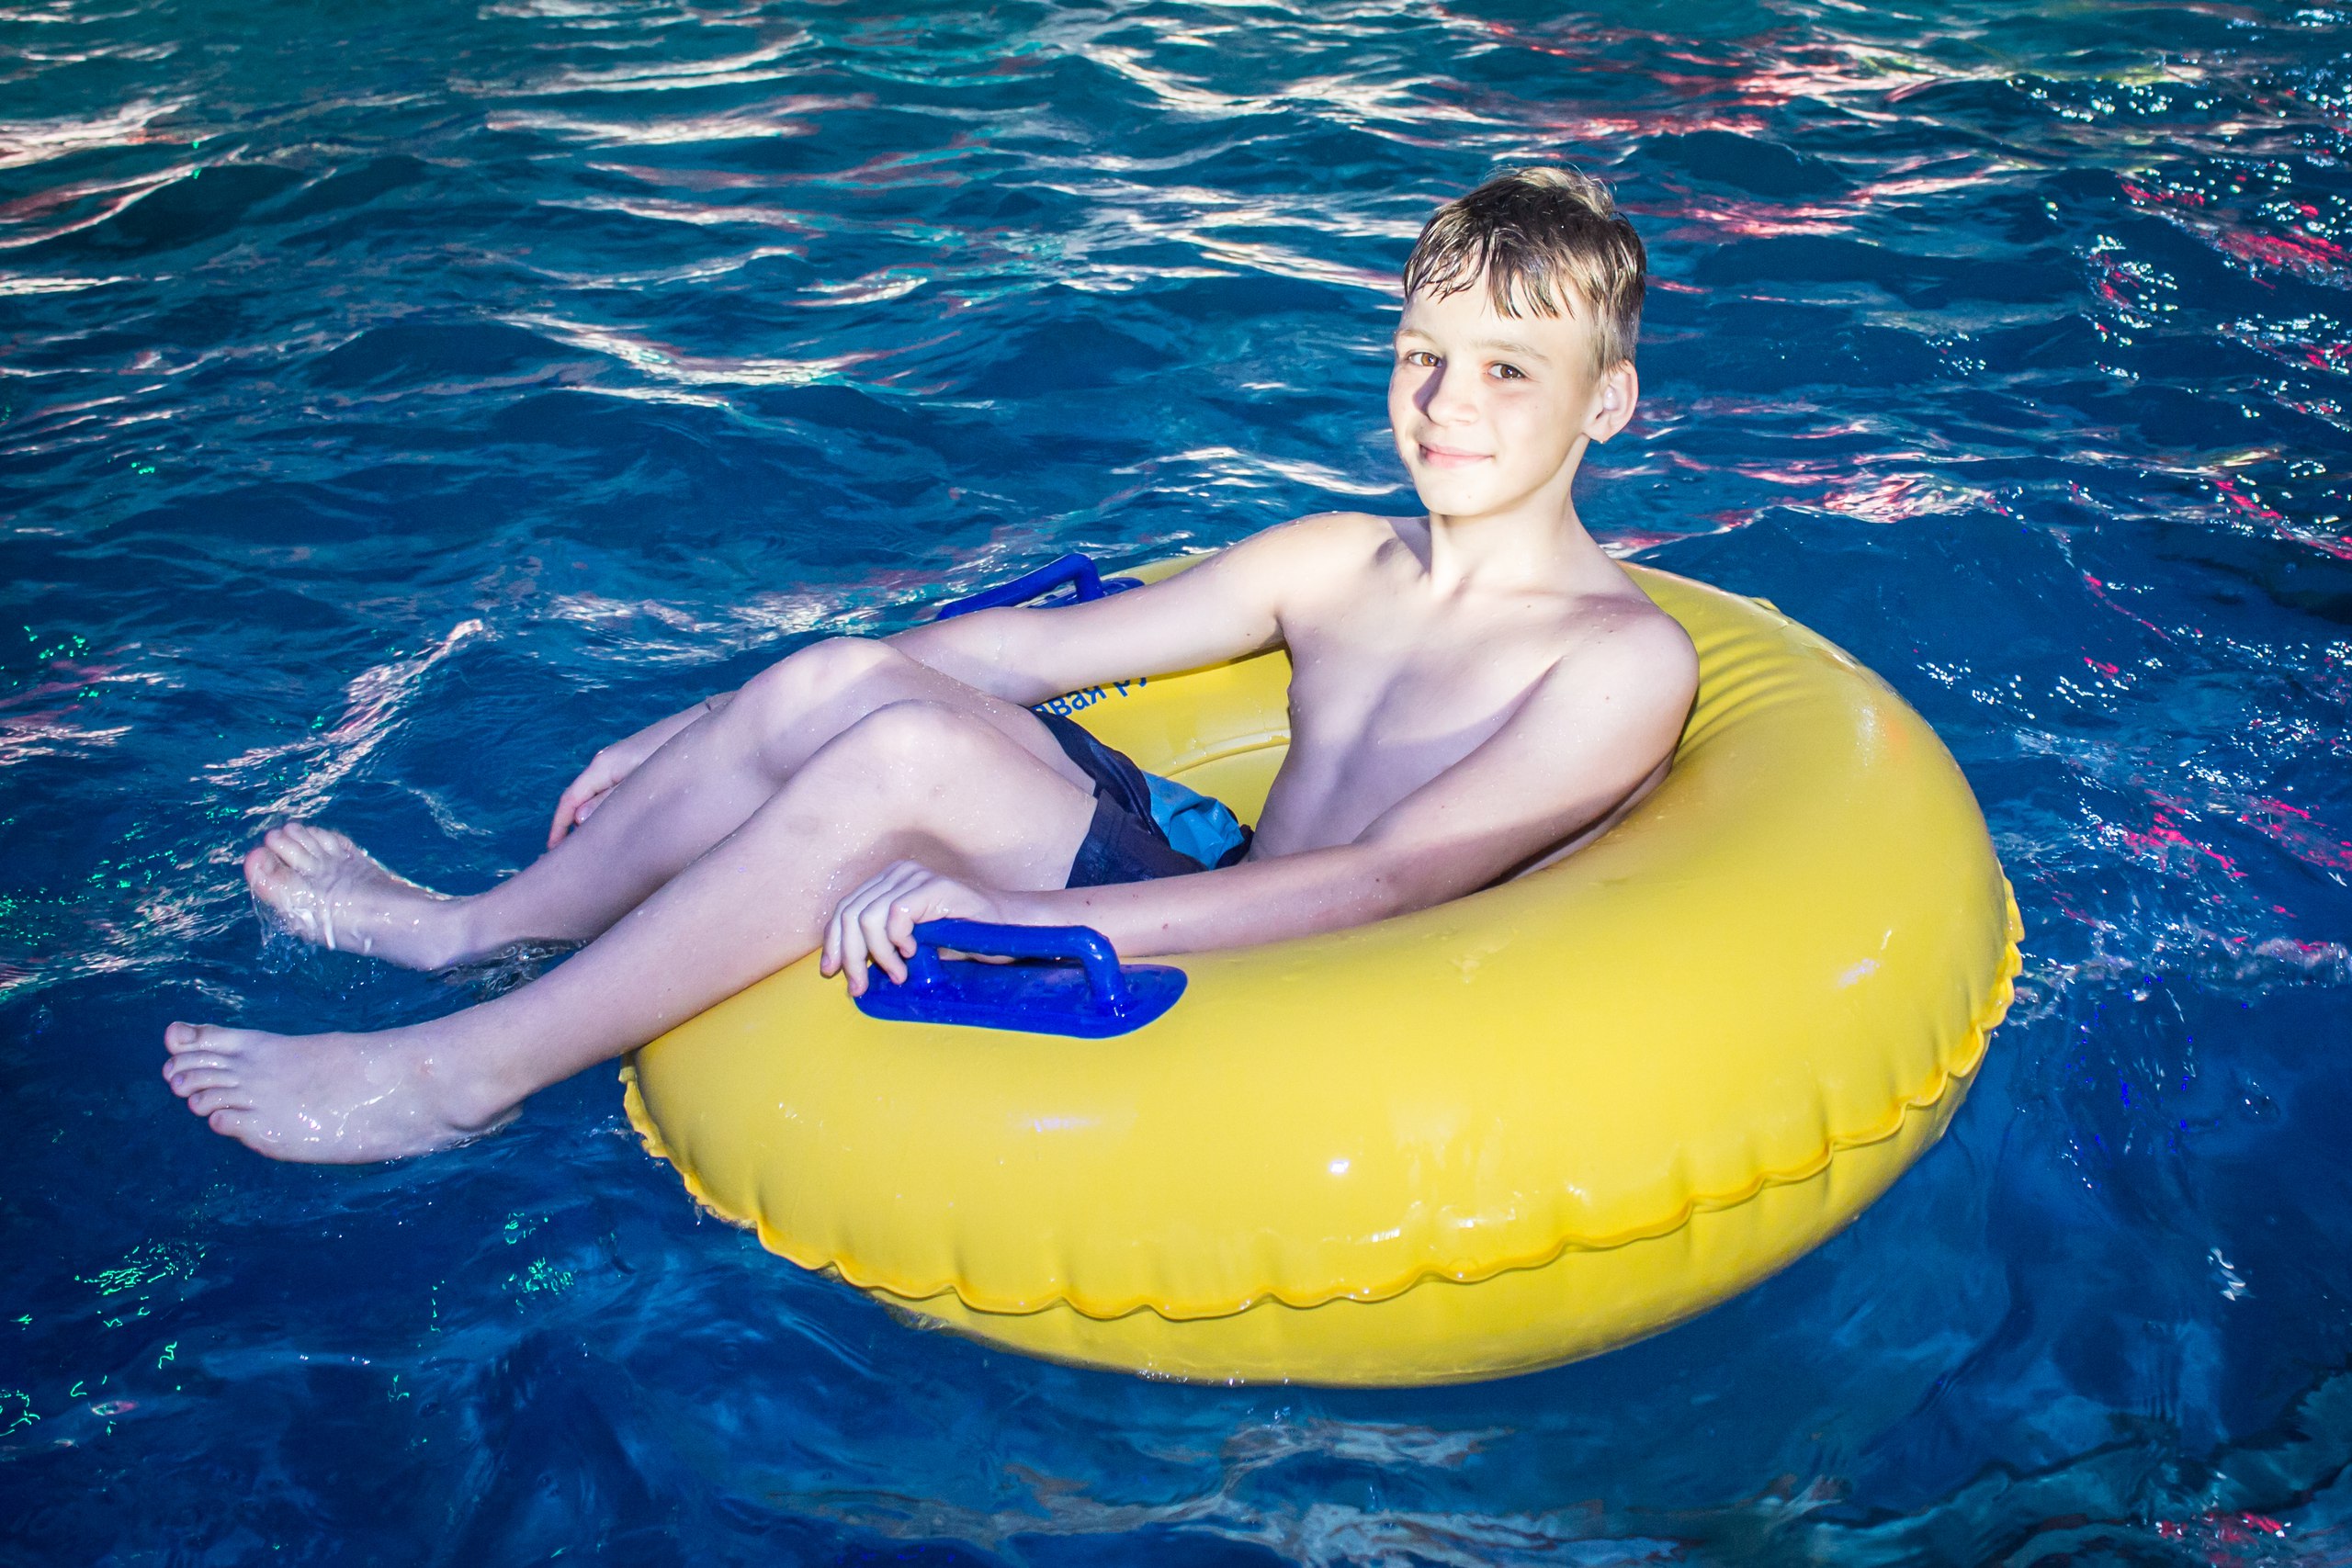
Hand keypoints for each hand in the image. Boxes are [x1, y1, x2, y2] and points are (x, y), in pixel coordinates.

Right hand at [546, 697, 721, 850]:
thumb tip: (579, 820)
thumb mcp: (643, 782)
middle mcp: (606, 763)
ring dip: (591, 821)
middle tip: (571, 858)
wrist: (704, 724)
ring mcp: (620, 764)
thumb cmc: (675, 752)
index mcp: (603, 765)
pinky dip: (607, 811)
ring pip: (596, 797)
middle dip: (572, 828)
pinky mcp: (634, 766)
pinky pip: (611, 792)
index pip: (570, 799)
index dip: (558, 826)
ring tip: (592, 850)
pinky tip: (616, 828)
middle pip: (579, 800)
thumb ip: (612, 800)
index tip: (553, 851)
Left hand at [821, 860, 1010, 995]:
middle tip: (859, 986)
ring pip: (867, 918)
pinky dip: (898, 942)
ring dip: (877, 955)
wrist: (1009, 927)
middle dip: (850, 956)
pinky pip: (895, 915)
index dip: (833, 943)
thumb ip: (882, 943)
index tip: (831, 972)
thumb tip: (848, 969)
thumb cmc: (963, 937)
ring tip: (898, 974)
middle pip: (849, 914)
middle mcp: (898, 873)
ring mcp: (915, 876)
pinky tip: (914, 954)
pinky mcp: (933, 886)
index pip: (844, 909)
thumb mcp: (912, 941)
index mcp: (888, 881)